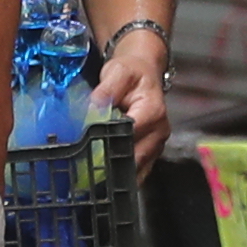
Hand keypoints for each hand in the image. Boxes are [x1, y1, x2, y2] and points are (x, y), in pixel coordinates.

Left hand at [99, 27, 174, 169]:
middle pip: (135, 157)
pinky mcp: (151, 151)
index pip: (130, 135)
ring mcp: (156, 144)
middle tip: (87, 168)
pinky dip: (122, 173)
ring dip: (117, 172)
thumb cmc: (131, 72)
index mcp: (153, 112)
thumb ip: (107, 90)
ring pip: (137, 168)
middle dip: (112, 163)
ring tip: (94, 174)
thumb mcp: (118, 72)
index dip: (110, 142)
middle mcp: (159, 131)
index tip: (89, 149)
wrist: (142, 72)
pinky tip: (106, 174)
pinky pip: (138, 169)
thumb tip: (94, 108)